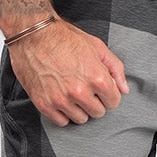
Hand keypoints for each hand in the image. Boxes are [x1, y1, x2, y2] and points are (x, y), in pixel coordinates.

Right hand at [9, 17, 129, 126]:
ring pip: (81, 119)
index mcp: (96, 77)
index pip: (113, 102)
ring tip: (72, 92)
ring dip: (79, 109)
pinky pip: (61, 122)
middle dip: (95, 101)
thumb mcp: (97, 47)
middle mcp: (79, 92)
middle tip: (86, 88)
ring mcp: (61, 100)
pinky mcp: (44, 104)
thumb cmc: (64, 38)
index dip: (109, 94)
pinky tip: (61, 99)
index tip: (101, 88)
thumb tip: (124, 89)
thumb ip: (115, 69)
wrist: (33, 35)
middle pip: (98, 112)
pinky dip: (63, 113)